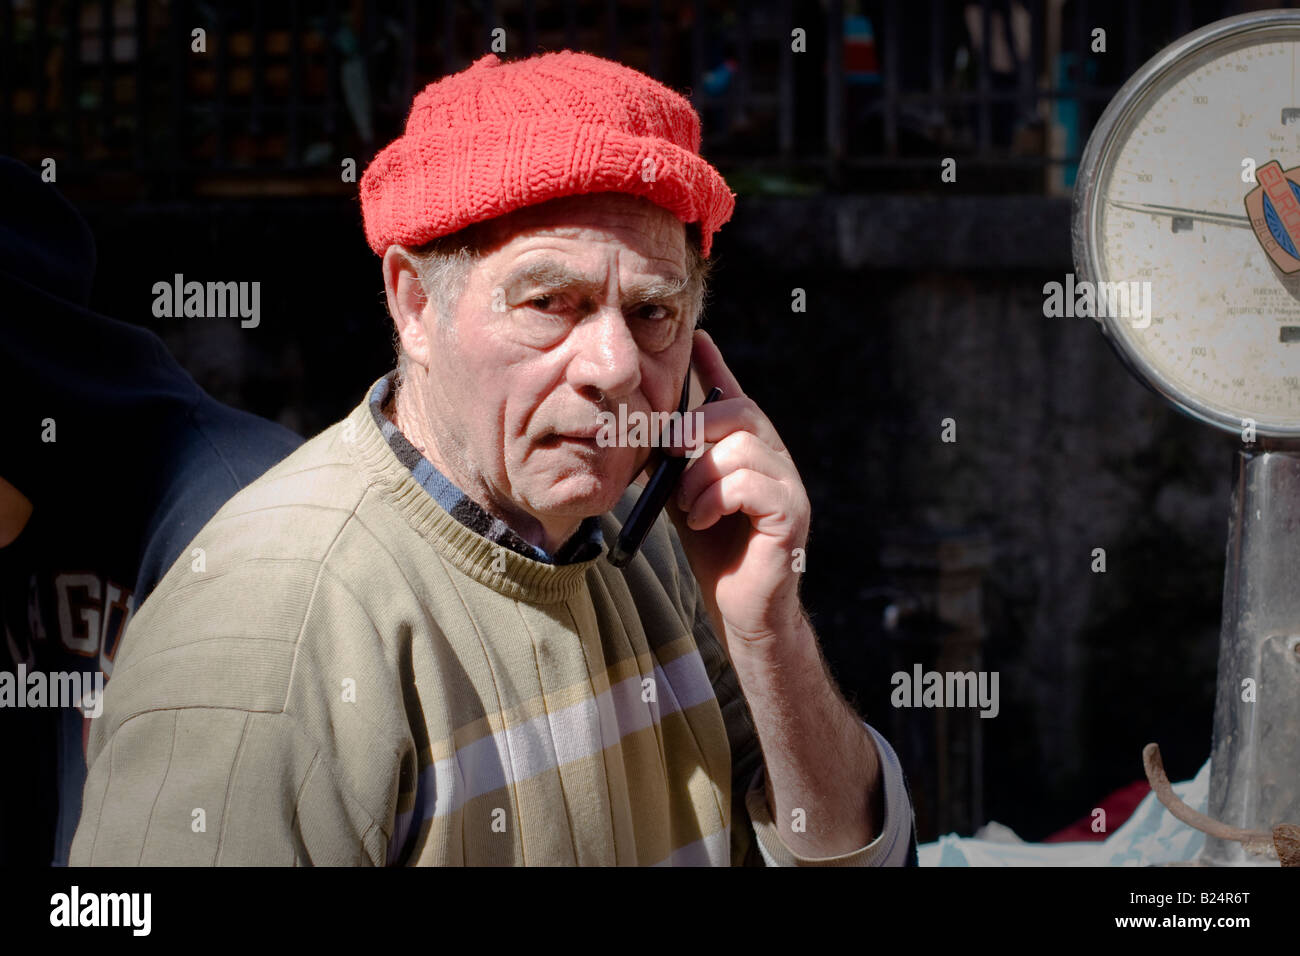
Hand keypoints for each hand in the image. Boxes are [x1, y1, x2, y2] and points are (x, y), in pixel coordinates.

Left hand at [655, 330, 811, 656]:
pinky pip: (748, 483)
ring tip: (688, 506)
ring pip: (738, 449)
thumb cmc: (715, 553)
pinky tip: (703, 519)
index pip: (735, 396)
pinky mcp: (792, 513)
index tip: (695, 340)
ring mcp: (789, 485)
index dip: (715, 367)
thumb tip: (650, 428)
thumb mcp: (684, 495)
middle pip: (737, 412)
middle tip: (667, 453)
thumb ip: (675, 461)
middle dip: (694, 427)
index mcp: (751, 450)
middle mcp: (776, 459)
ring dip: (699, 476)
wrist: (741, 609)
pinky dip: (715, 498)